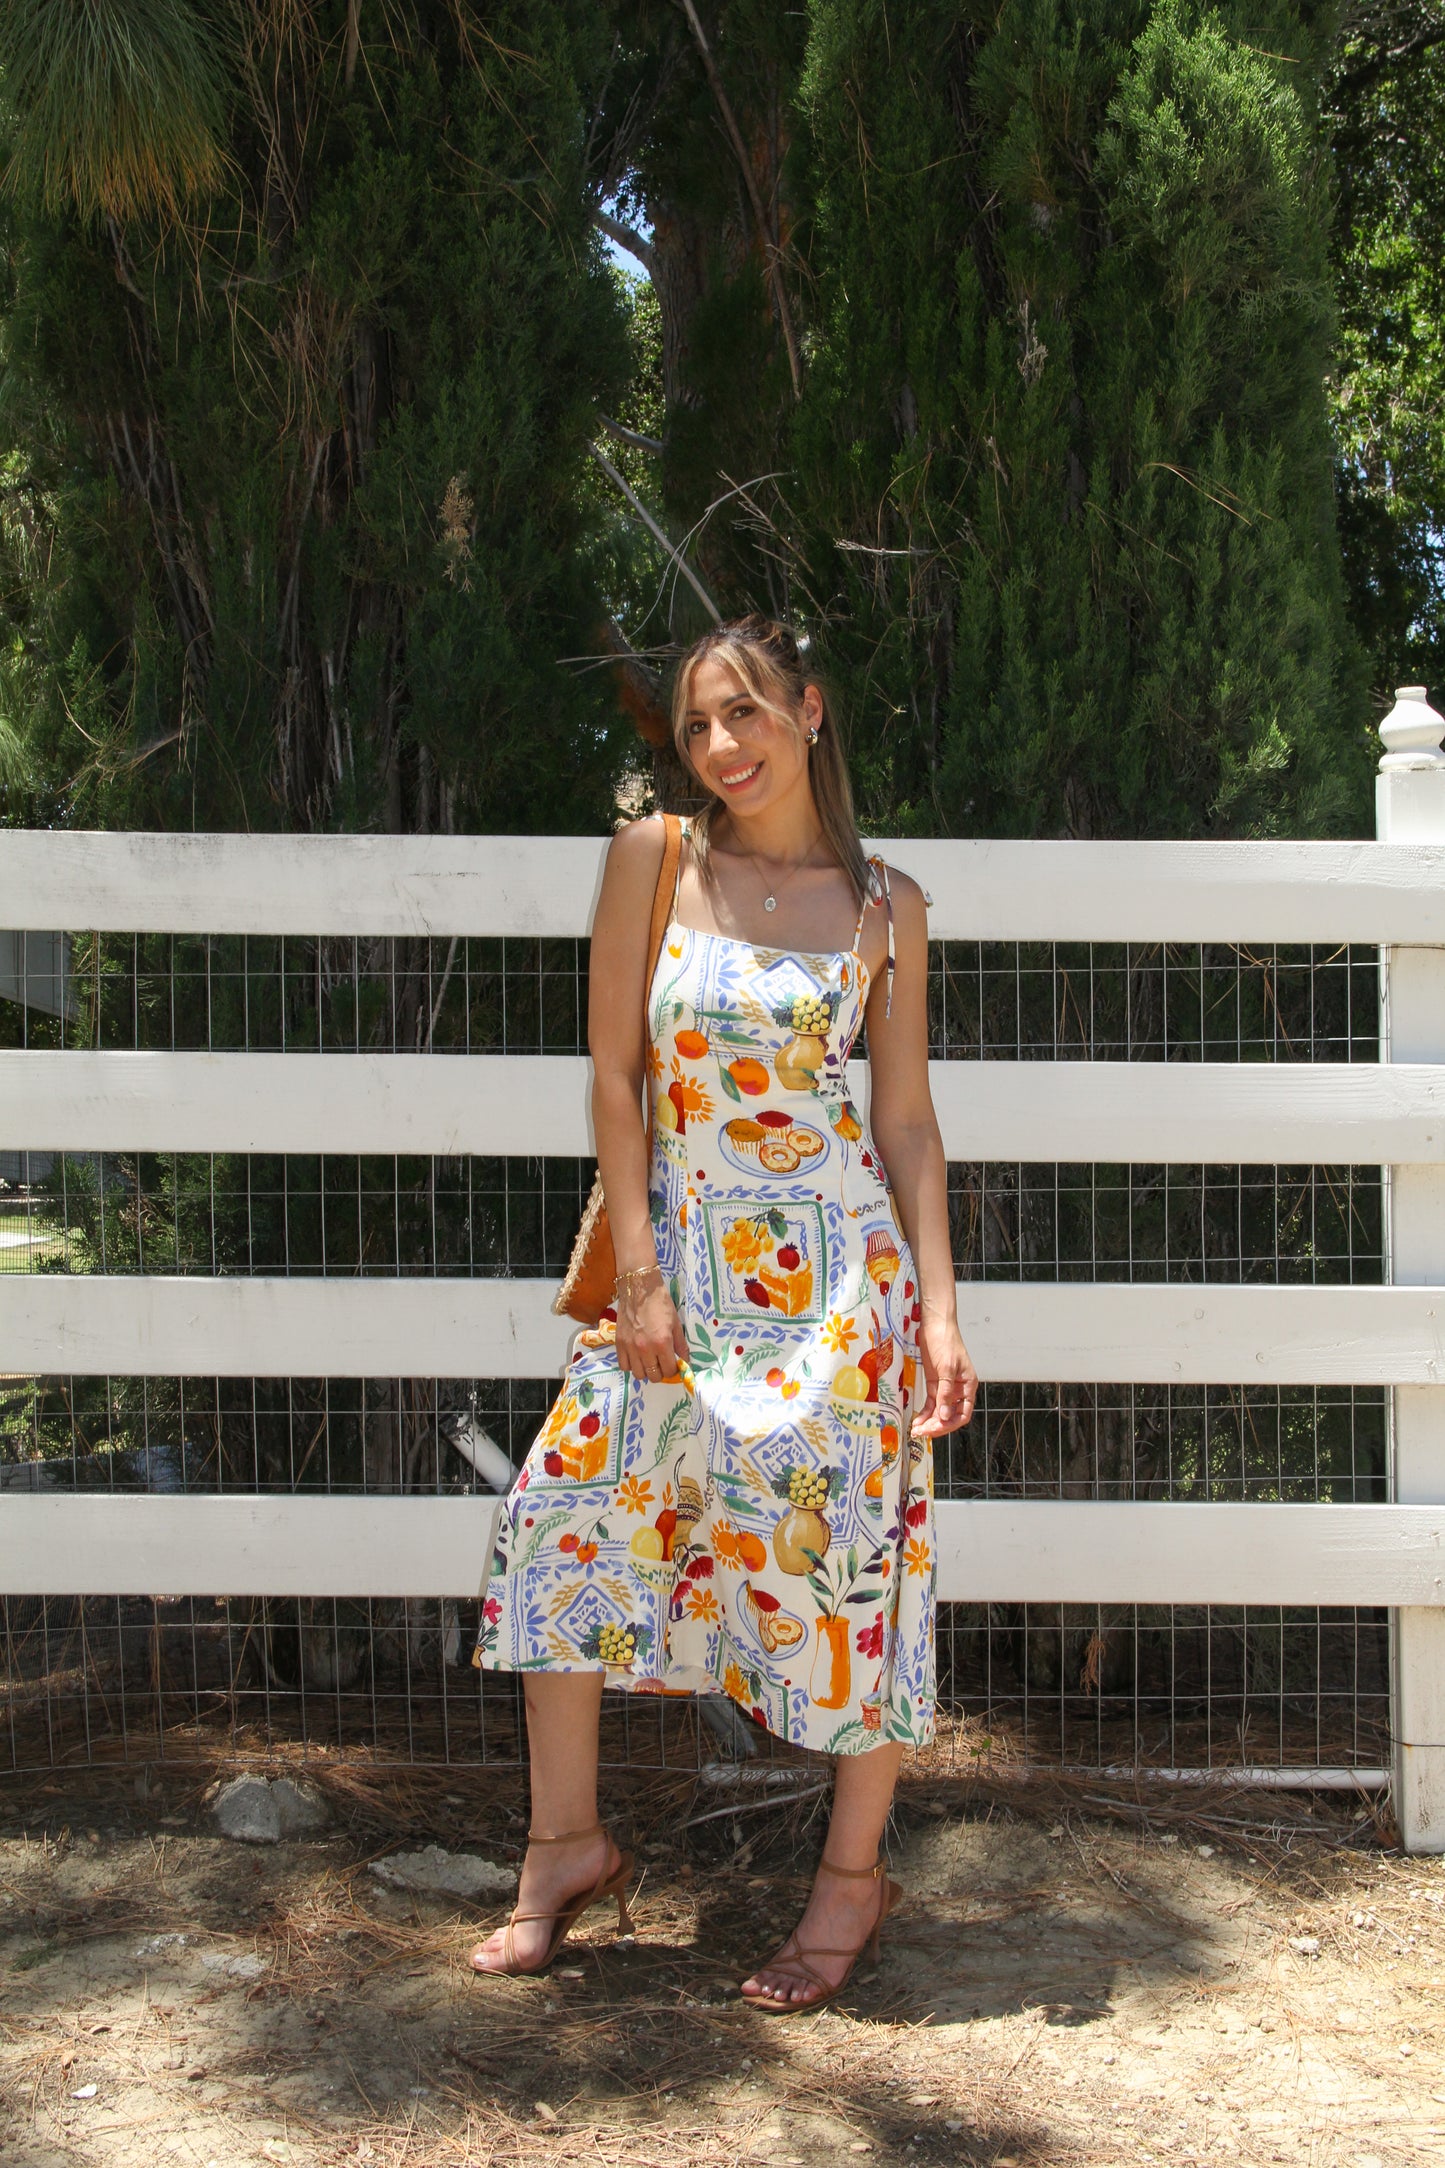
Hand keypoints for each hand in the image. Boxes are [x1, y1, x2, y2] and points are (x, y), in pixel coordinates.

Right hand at [614, 1275, 688, 1385]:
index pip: (669, 1370)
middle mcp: (645, 1349)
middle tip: (662, 1363)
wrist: (639, 1289)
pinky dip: (631, 1365)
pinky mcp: (619, 1344)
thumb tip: (685, 1361)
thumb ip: (681, 1345)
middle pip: (654, 1376)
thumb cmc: (660, 1304)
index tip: (673, 1365)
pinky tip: (636, 1358)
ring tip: (649, 1361)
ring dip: (646, 1371)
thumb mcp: (675, 1324)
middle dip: (660, 1372)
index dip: (673, 1370)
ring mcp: (630, 1347)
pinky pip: (624, 1366)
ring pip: (638, 1374)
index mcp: (662, 1343)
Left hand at [910, 1310, 977, 1436]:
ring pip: (939, 1411)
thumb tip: (945, 1416)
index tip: (935, 1429)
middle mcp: (958, 1389)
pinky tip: (917, 1420)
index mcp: (968, 1386)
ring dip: (929, 1422)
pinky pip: (931, 1403)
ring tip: (917, 1430)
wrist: (935, 1324)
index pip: (963, 1413)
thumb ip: (945, 1393)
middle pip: (950, 1415)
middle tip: (922, 1433)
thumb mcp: (946, 1368)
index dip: (950, 1424)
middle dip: (937, 1426)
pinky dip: (925, 1413)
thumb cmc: (945, 1341)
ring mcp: (946, 1387)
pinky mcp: (934, 1383)